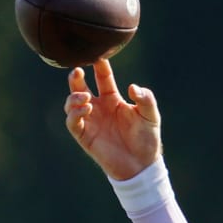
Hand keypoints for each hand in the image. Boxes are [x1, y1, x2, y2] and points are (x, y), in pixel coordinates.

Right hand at [64, 58, 161, 179]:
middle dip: (75, 77)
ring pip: (72, 103)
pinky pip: (73, 122)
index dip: (100, 66)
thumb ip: (146, 99)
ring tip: (86, 97)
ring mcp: (91, 121)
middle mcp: (99, 107)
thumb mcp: (151, 116)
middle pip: (80, 86)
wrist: (142, 165)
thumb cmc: (147, 139)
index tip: (98, 56)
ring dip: (74, 96)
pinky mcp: (85, 136)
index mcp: (113, 99)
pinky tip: (86, 108)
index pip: (103, 77)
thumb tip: (132, 87)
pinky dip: (75, 113)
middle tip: (78, 70)